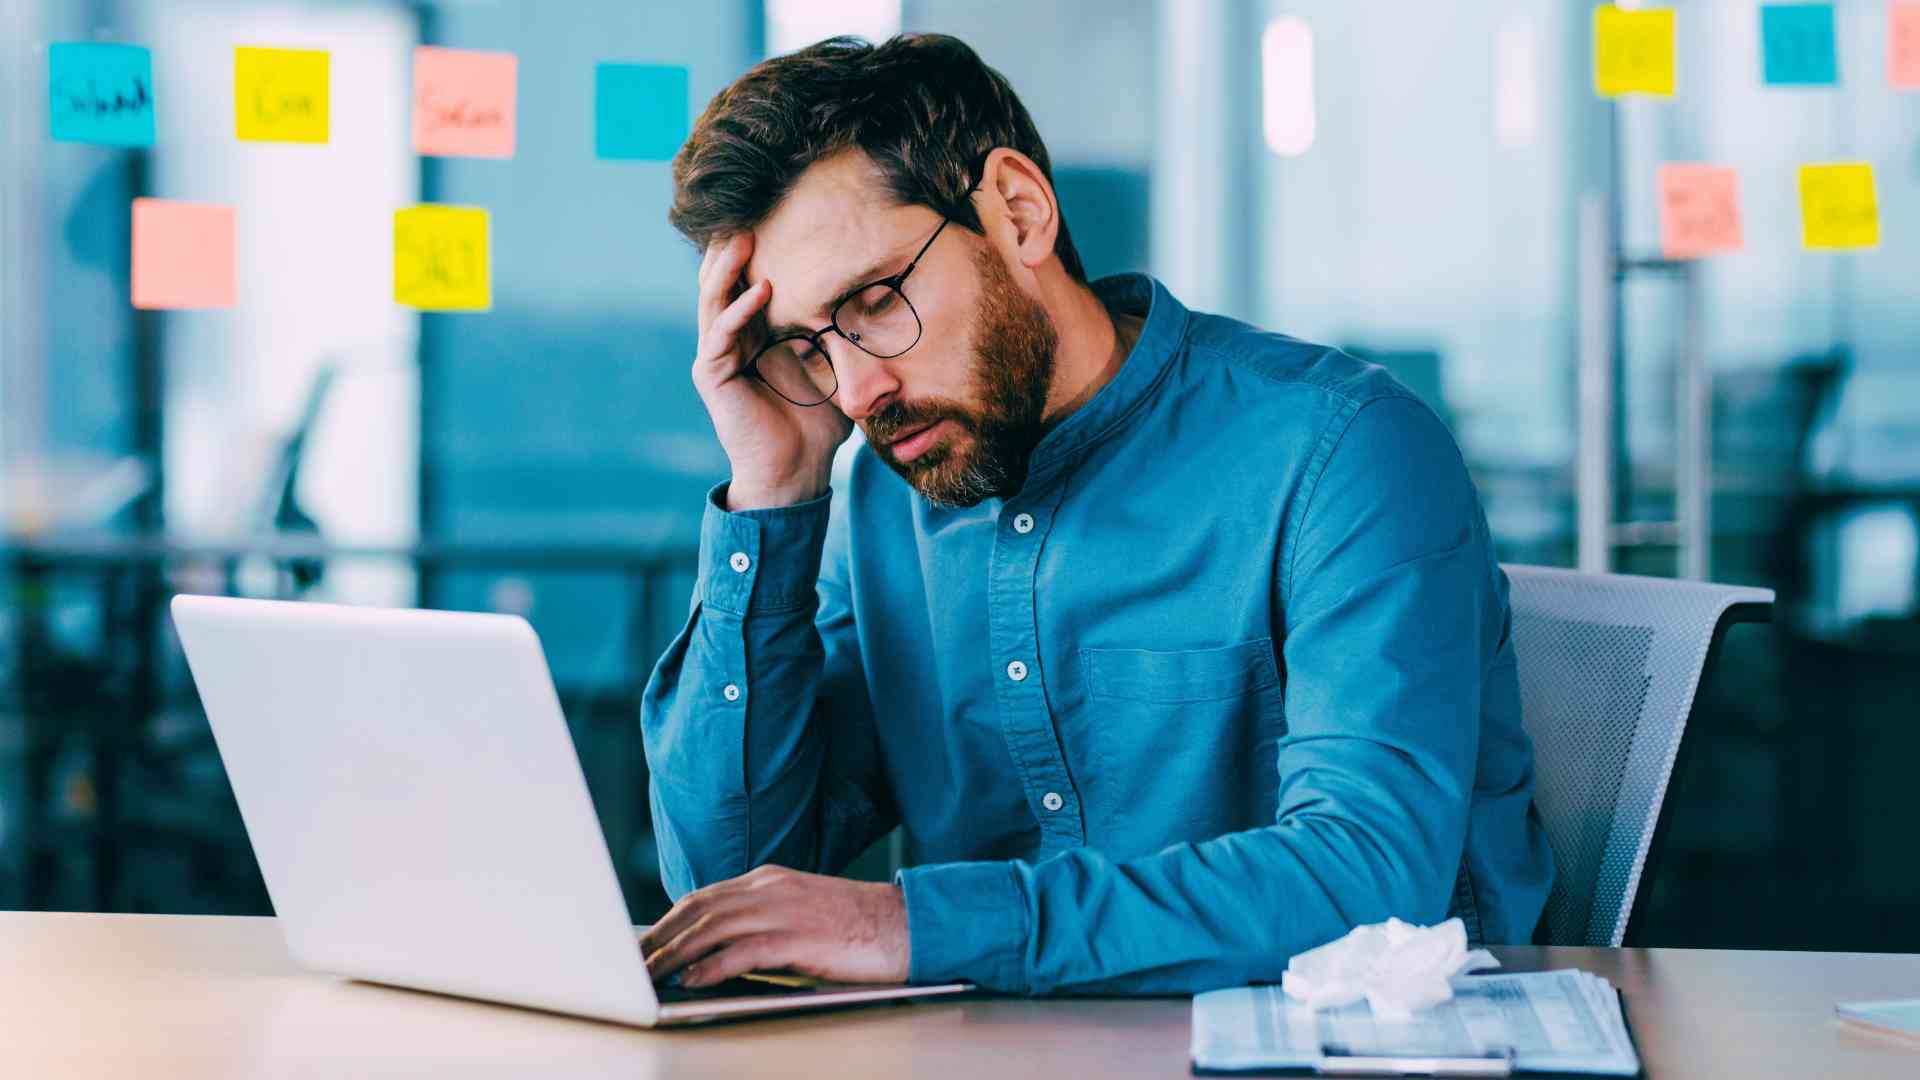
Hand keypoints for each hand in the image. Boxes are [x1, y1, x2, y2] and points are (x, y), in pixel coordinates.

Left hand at [639, 865, 909, 987]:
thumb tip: (718, 950)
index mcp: (769, 880)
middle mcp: (770, 889)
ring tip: (651, 975)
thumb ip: (762, 920)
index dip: (668, 920)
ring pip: (712, 928)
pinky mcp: (799, 938)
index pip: (704, 896)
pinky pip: (743, 950)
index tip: (645, 943)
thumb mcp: (801, 911)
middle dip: (660, 937)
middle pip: (699, 909)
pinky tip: (693, 980)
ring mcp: (784, 911)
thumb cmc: (855, 926)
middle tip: (634, 962)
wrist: (905, 924)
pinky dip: (712, 965)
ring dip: (675, 954)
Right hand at [690, 233, 853, 508]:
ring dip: (726, 267)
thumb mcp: (835, 369)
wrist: (797, 473)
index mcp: (753, 334)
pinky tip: (762, 289)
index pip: (745, 279)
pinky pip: (721, 335)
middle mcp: (728, 340)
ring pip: (713, 299)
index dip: (752, 249)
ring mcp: (716, 357)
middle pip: (721, 280)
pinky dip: (739, 310)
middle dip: (731, 245)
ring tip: (743, 235)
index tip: (772, 212)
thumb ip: (843, 336)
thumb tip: (884, 302)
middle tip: (748, 209)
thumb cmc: (817, 426)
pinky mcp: (712, 376)